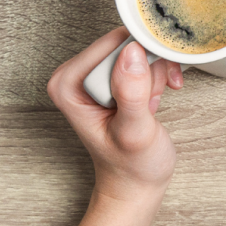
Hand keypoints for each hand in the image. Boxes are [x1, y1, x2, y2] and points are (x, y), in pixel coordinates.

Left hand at [47, 28, 183, 202]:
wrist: (136, 182)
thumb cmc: (131, 166)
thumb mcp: (134, 133)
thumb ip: (131, 94)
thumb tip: (132, 54)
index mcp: (67, 84)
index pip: (111, 44)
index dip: (139, 58)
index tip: (152, 83)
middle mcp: (77, 75)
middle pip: (125, 43)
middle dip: (148, 68)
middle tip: (149, 100)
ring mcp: (95, 75)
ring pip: (137, 49)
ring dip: (155, 73)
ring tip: (151, 104)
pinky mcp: (112, 78)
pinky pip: (142, 58)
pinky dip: (158, 75)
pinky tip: (156, 97)